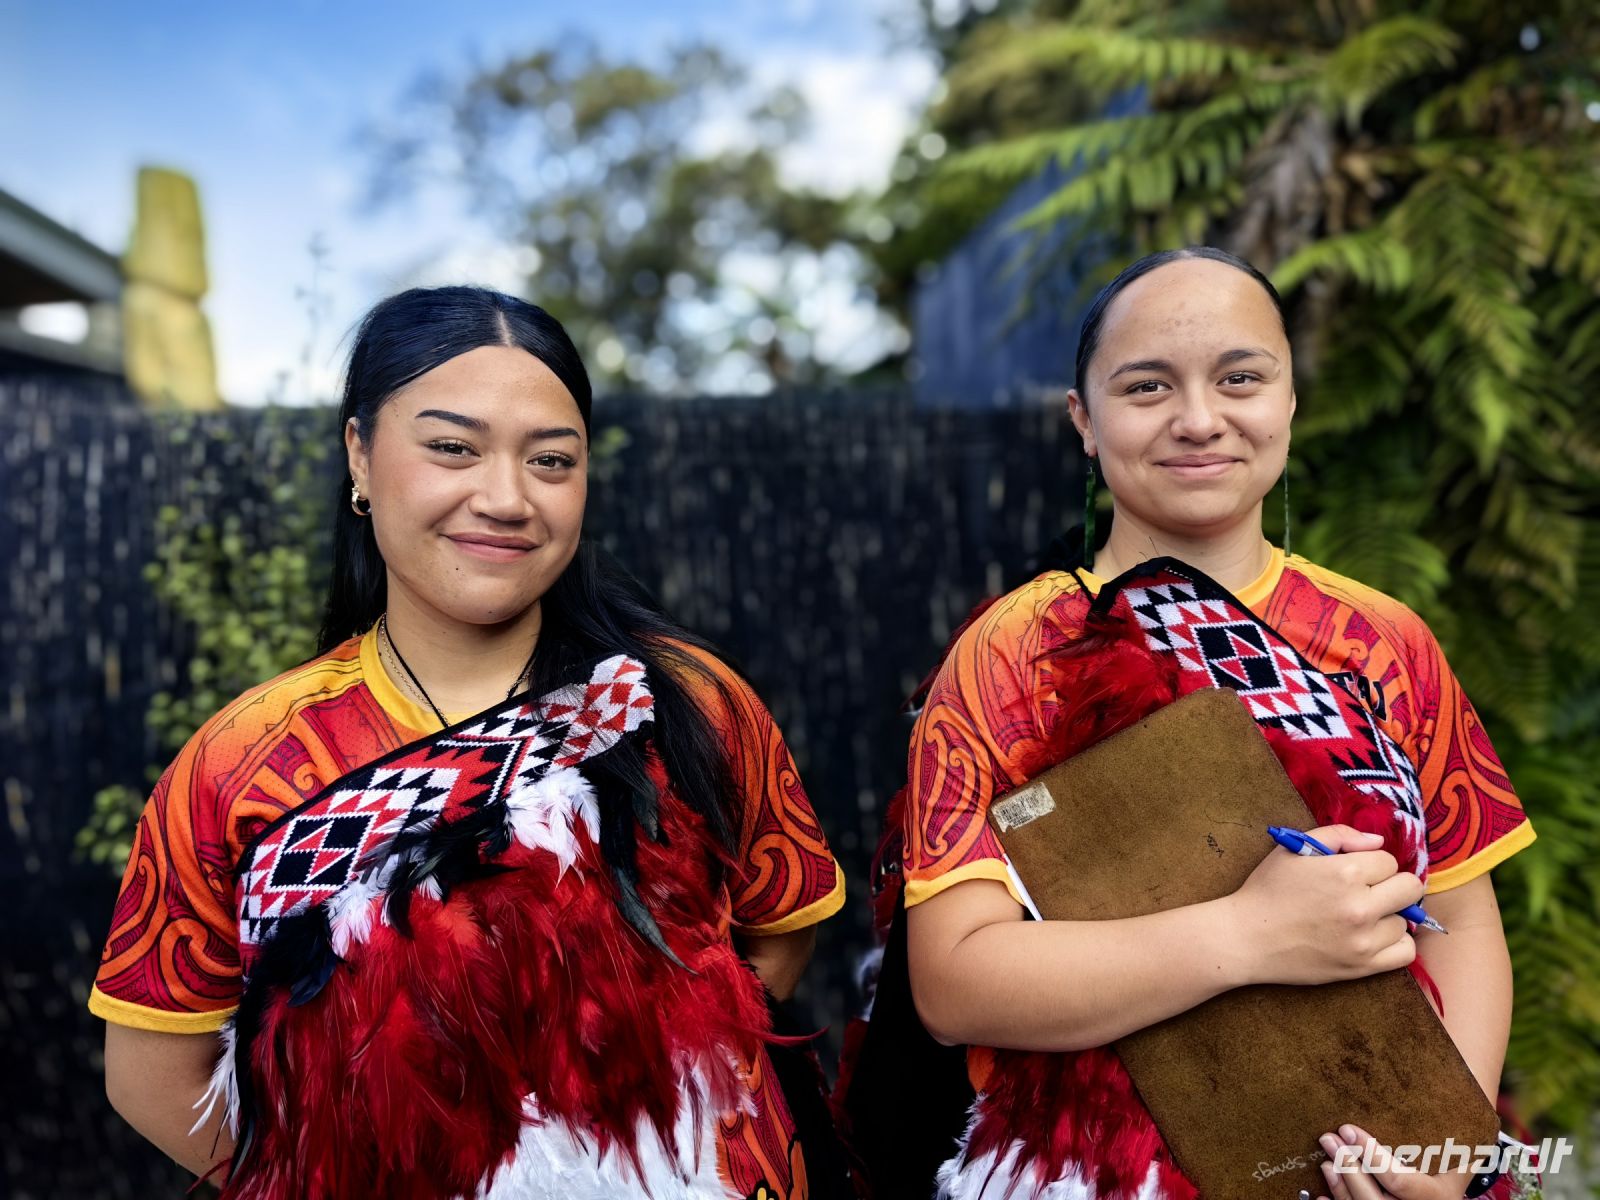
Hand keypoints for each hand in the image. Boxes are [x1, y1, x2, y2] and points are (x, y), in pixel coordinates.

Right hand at [1223, 824, 1422, 986]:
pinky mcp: (1362, 966)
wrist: (1245, 938)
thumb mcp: (1294, 849)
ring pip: (1405, 920)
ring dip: (1387, 916)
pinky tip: (1373, 936)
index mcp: (1344, 872)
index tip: (1355, 872)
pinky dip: (1395, 943)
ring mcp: (1363, 940)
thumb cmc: (1267, 890)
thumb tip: (1378, 841)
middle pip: (1410, 888)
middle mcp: (1359, 906)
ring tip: (1360, 917)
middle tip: (1369, 891)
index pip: (1389, 861)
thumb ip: (1338, 835)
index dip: (1372, 863)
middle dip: (1392, 885)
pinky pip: (1405, 952)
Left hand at [1316, 1125, 1471, 1199]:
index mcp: (1439, 1195)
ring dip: (1340, 1186)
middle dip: (1349, 1169)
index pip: (1399, 1181)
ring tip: (1326, 1161)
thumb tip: (1430, 1074)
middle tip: (1329, 1139)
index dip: (1371, 1156)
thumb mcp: (1458, 1145)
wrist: (1453, 1182)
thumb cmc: (1454, 1156)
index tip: (1348, 1129)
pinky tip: (1323, 1195)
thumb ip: (1442, 1126)